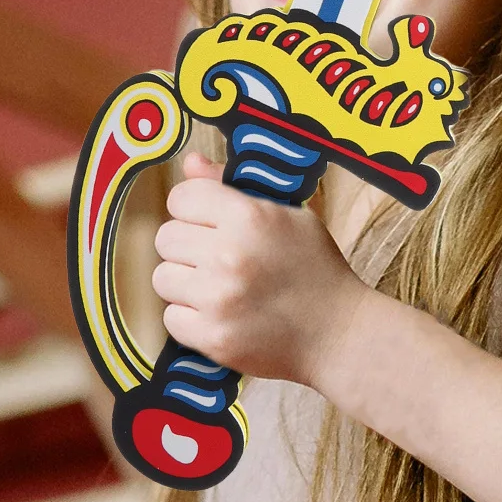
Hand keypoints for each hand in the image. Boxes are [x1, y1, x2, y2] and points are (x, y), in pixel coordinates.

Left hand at [152, 153, 369, 387]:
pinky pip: (171, 318)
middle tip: (217, 258)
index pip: (181, 197)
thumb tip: (189, 163)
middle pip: (166, 237)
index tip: (210, 222)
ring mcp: (217, 299)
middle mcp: (227, 255)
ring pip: (162, 278)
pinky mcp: (212, 338)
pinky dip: (190, 318)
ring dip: (185, 283)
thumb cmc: (315, 267)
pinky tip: (220, 314)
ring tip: (218, 287)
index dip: (193, 208)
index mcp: (248, 216)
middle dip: (187, 246)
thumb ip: (230, 186)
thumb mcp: (286, 213)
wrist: (338, 333)